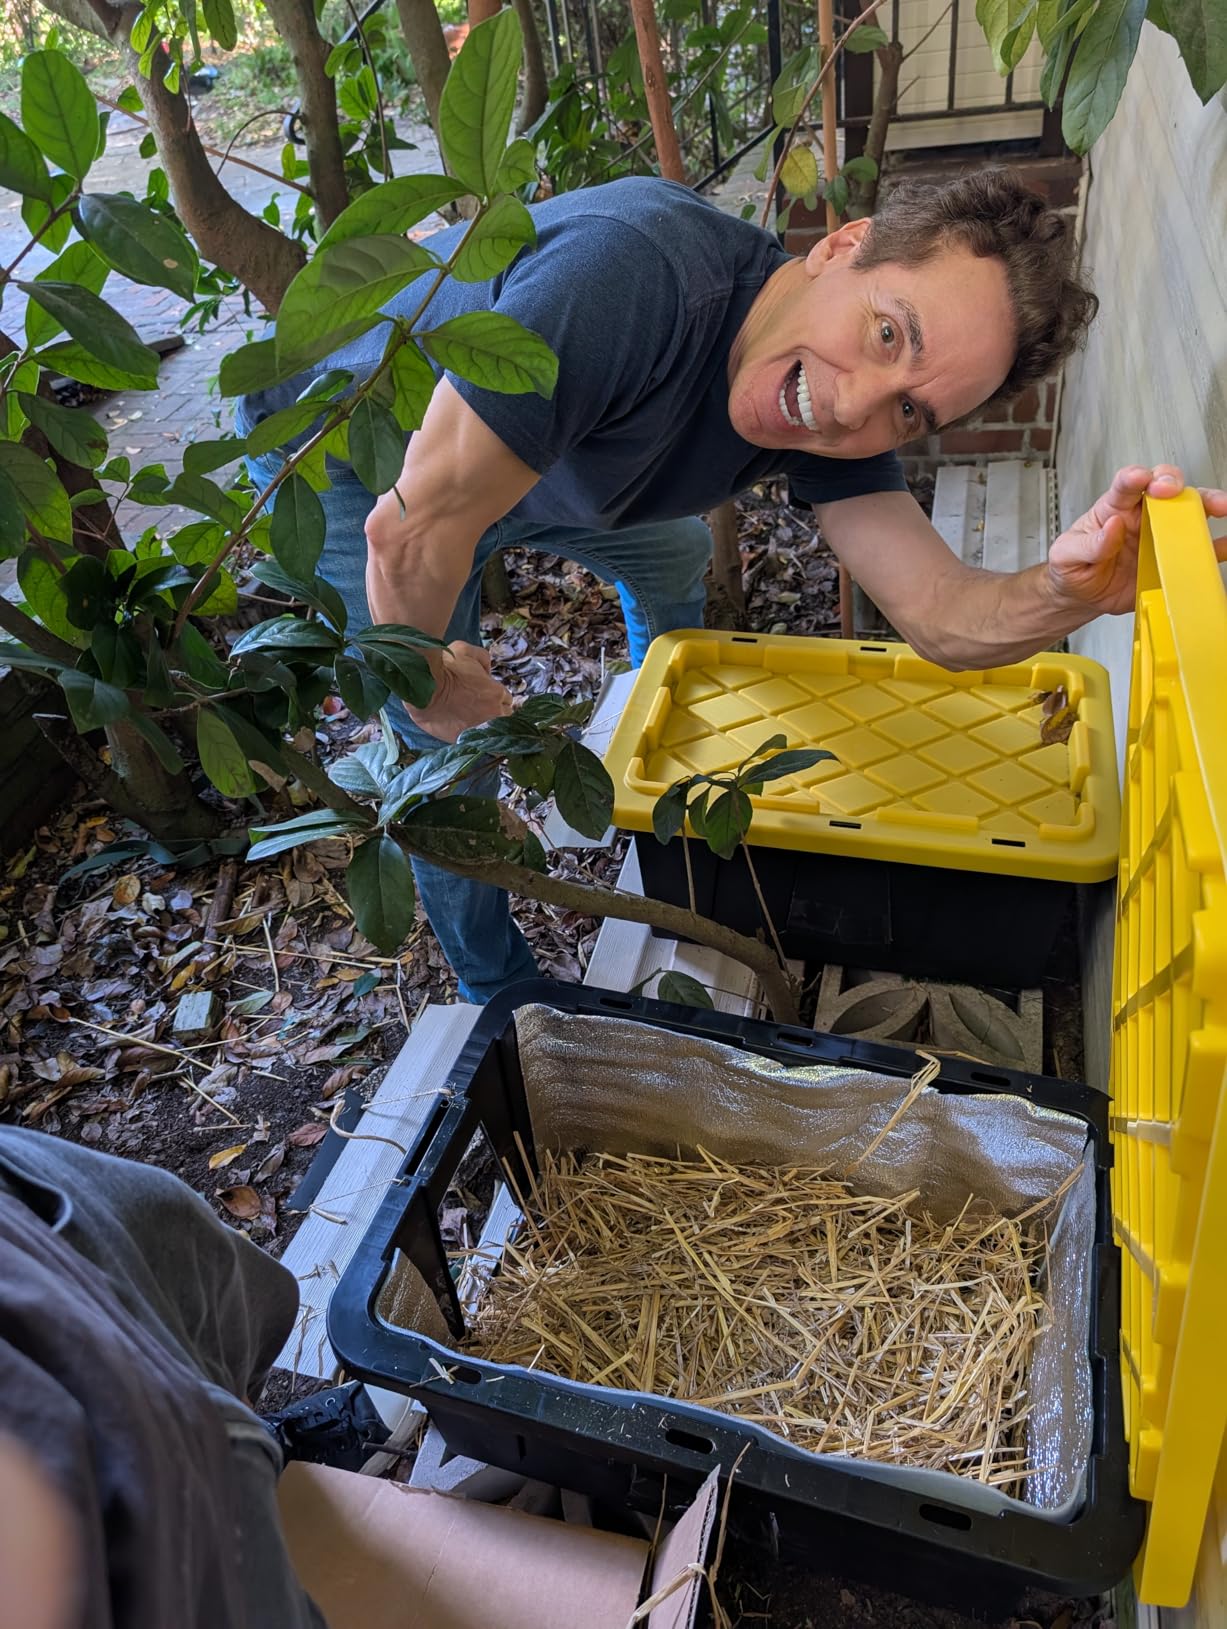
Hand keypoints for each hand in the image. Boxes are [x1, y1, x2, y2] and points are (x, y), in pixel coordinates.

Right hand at [408, 640, 512, 742]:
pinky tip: (459, 726)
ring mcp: (478, 728)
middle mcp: (493, 713)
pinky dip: (468, 733)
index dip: (495, 695)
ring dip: (483, 723)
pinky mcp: (462, 738)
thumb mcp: (466, 650)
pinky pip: (471, 739)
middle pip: (502, 715)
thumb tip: (487, 670)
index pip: (505, 698)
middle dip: (494, 710)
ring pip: (489, 729)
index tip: (484, 694)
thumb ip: (483, 658)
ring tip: (468, 716)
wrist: (423, 686)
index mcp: (497, 693)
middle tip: (478, 705)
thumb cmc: (444, 667)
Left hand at [1047, 465, 1226, 615]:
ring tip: (1219, 507)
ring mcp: (1157, 536)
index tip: (1141, 478)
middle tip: (1174, 491)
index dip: (1135, 477)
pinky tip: (1224, 545)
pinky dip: (1214, 546)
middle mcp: (1140, 516)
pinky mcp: (1169, 559)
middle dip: (1173, 483)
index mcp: (1113, 508)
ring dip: (1204, 505)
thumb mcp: (1066, 556)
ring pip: (1186, 511)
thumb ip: (1087, 544)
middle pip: (1164, 487)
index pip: (1125, 484)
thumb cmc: (1072, 567)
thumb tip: (1112, 526)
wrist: (1080, 596)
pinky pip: (1195, 549)